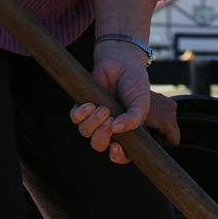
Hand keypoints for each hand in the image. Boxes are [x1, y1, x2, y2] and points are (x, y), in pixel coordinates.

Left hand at [69, 44, 179, 164]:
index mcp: (126, 132)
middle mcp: (109, 128)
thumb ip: (135, 119)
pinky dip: (81, 114)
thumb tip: (117, 129)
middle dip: (102, 136)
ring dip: (93, 123)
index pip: (120, 154)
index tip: (117, 148)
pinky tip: (90, 104)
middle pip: (98, 145)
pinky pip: (75, 118)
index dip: (117, 156)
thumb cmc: (135, 84)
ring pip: (85, 132)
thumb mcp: (142, 103)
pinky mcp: (83, 106)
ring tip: (103, 108)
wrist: (123, 62)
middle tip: (110, 121)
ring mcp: (95, 118)